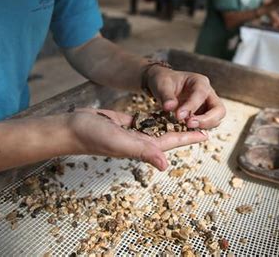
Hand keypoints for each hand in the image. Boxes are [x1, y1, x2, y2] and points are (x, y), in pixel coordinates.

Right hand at [68, 108, 206, 170]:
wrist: (72, 128)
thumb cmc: (93, 136)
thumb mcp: (120, 143)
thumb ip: (142, 152)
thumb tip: (165, 165)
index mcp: (142, 146)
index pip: (171, 143)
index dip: (188, 138)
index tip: (206, 135)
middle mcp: (140, 141)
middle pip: (168, 135)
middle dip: (185, 131)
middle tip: (202, 124)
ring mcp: (132, 132)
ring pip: (158, 128)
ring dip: (173, 124)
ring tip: (187, 118)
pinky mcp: (124, 123)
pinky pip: (144, 120)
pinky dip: (155, 117)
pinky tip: (163, 113)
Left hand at [145, 67, 225, 128]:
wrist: (164, 85)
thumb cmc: (164, 81)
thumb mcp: (162, 85)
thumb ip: (166, 96)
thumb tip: (169, 107)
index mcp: (199, 81)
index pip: (201, 94)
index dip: (192, 106)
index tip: (178, 115)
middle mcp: (208, 94)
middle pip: (219, 109)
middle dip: (207, 119)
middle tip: (189, 124)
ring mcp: (208, 105)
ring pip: (216, 119)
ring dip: (204, 126)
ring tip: (186, 127)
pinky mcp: (203, 115)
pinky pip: (207, 125)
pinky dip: (199, 129)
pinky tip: (186, 129)